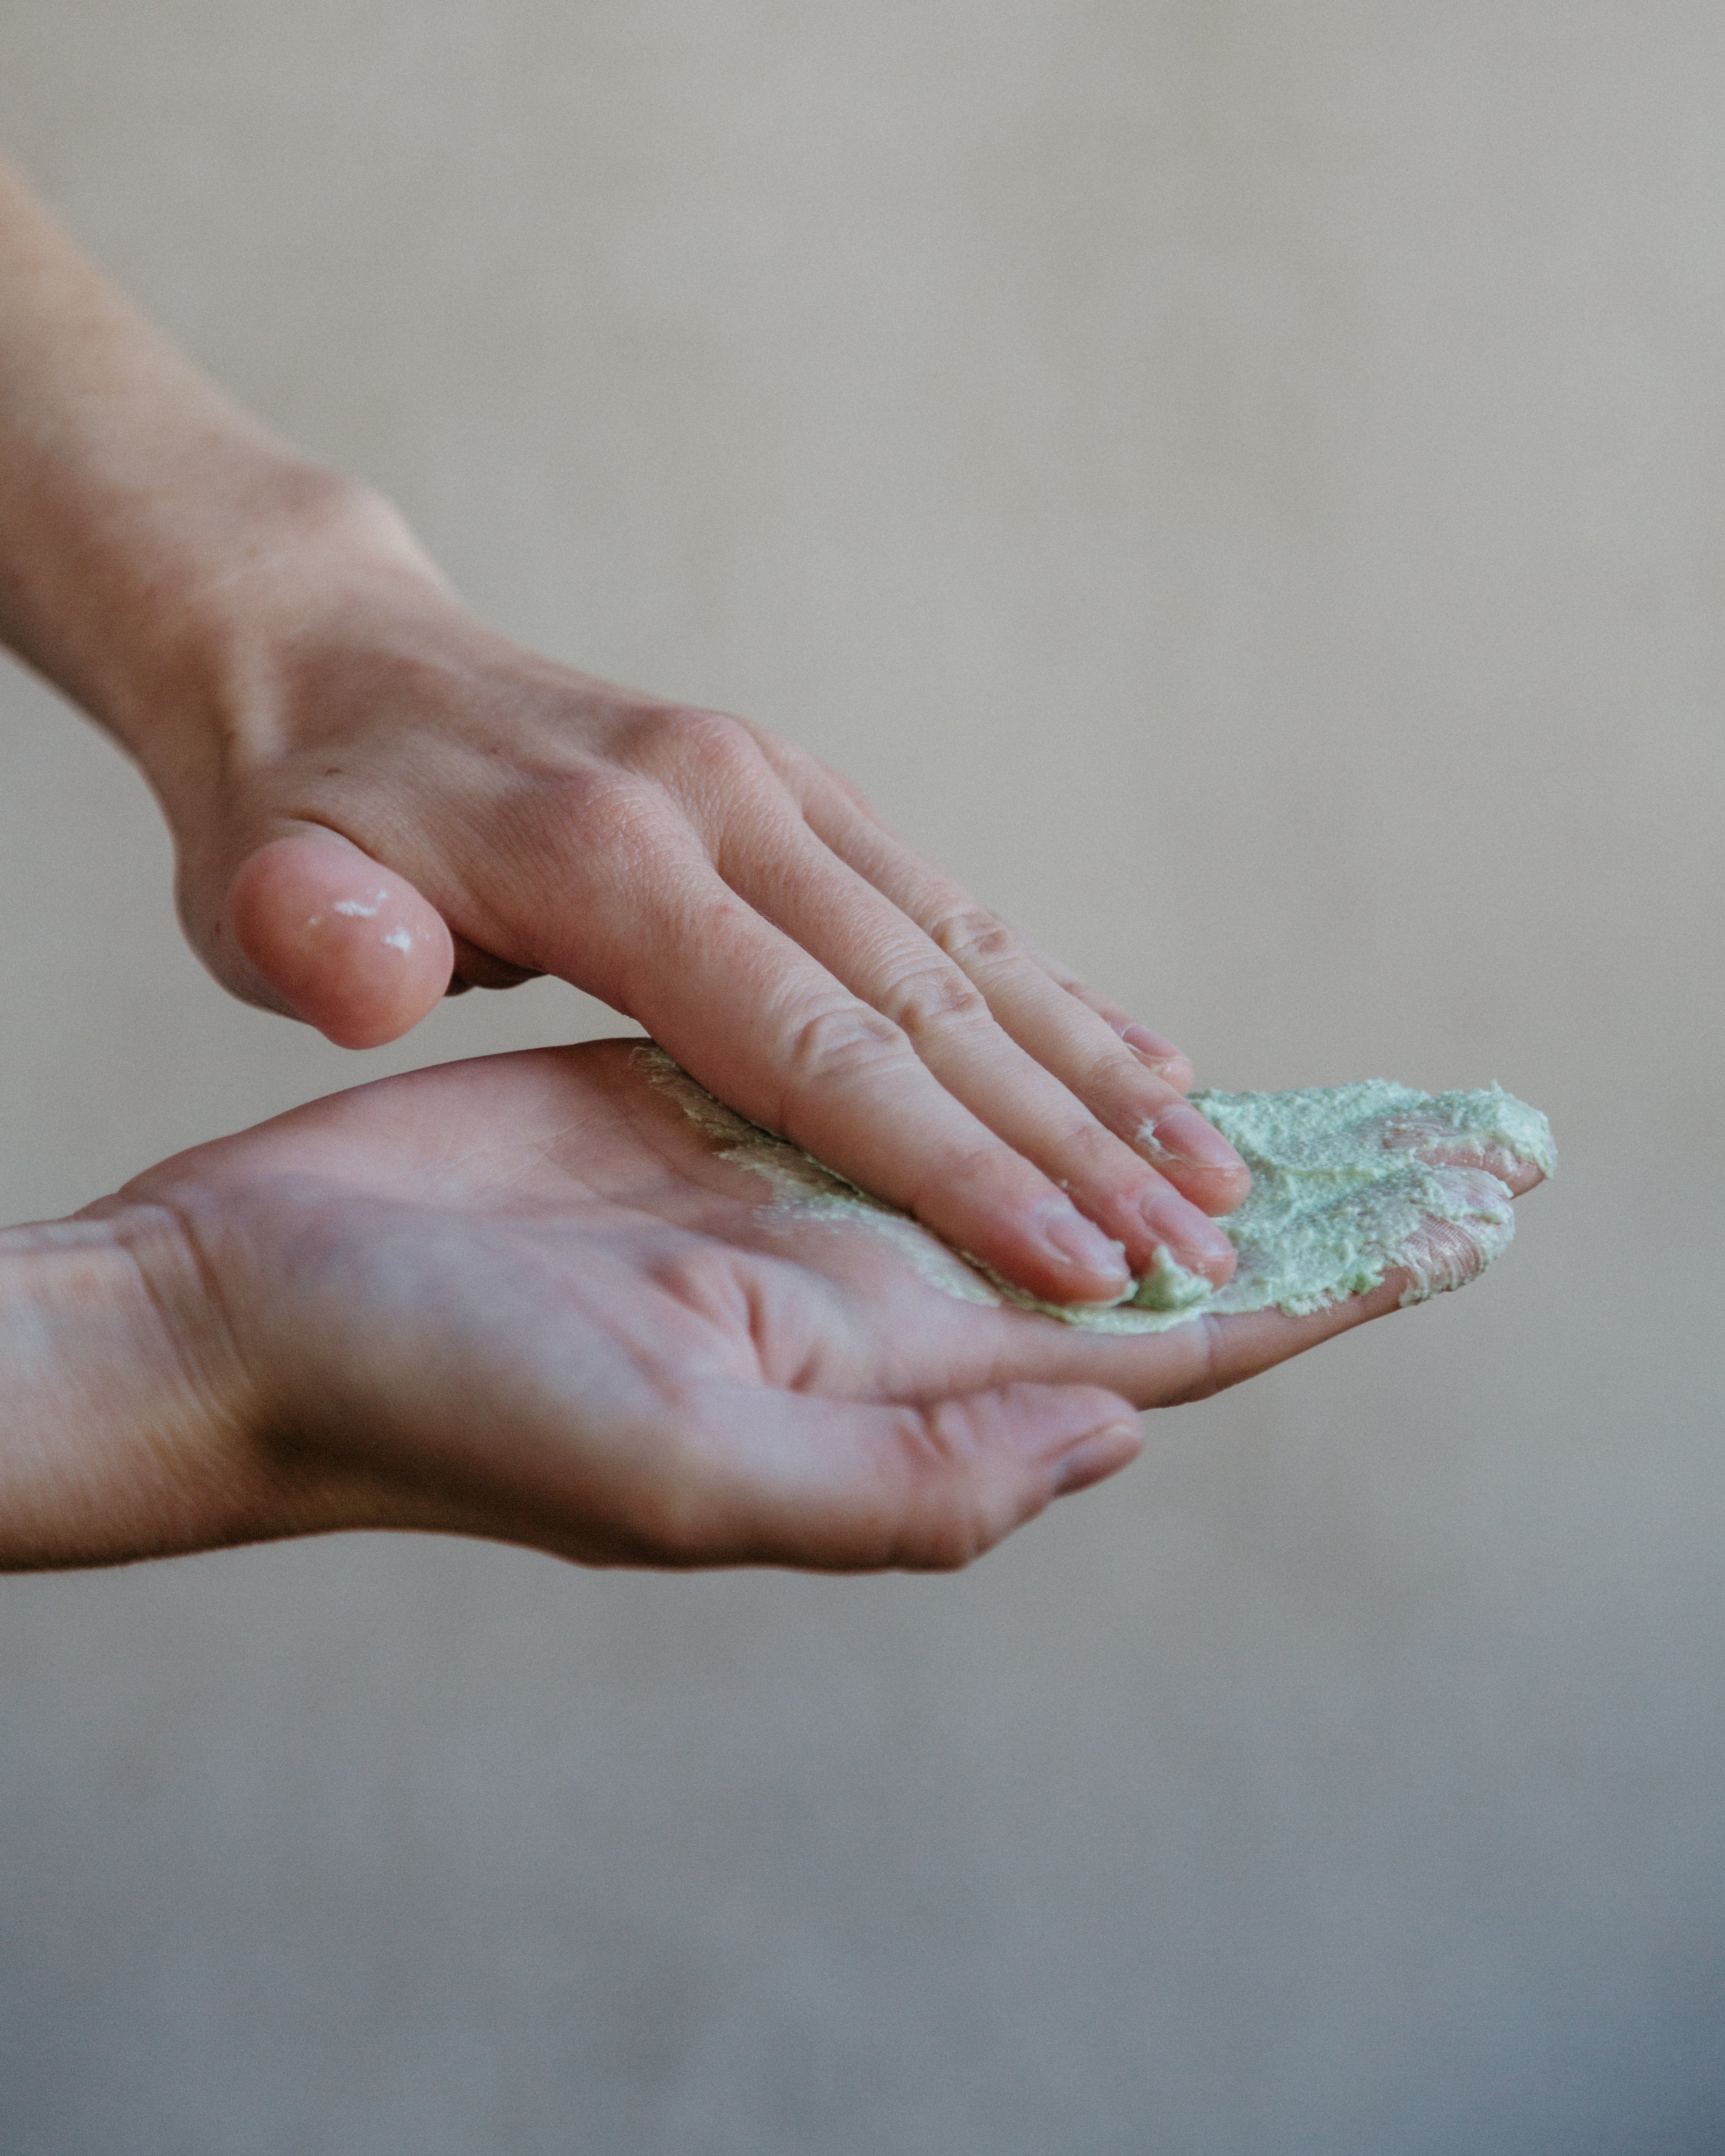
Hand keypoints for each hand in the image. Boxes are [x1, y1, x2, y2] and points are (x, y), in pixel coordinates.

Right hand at [0, 1040, 1542, 1573]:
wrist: (268, 1307)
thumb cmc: (448, 1404)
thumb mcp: (687, 1477)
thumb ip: (909, 1482)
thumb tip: (1117, 1421)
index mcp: (885, 1382)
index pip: (1147, 1351)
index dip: (1303, 1300)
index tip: (1447, 1238)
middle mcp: (865, 1299)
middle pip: (1112, 1250)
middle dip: (1260, 1208)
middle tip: (1421, 1154)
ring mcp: (798, 1201)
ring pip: (1018, 1156)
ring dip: (1141, 1127)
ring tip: (1269, 1097)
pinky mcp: (717, 1107)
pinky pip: (900, 1077)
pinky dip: (994, 1054)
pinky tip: (1061, 1033)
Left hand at [160, 485, 1249, 1309]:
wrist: (322, 659)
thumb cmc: (286, 820)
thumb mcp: (254, 891)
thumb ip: (315, 940)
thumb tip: (371, 968)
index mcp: (611, 863)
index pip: (818, 1047)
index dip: (957, 1170)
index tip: (1082, 1271)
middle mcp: (721, 805)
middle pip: (930, 1000)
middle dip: (1077, 1139)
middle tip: (1207, 1248)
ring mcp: (769, 785)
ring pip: (968, 946)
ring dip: (1096, 1065)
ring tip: (1215, 1164)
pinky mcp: (789, 788)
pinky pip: (942, 902)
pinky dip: (1046, 987)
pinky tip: (1134, 1053)